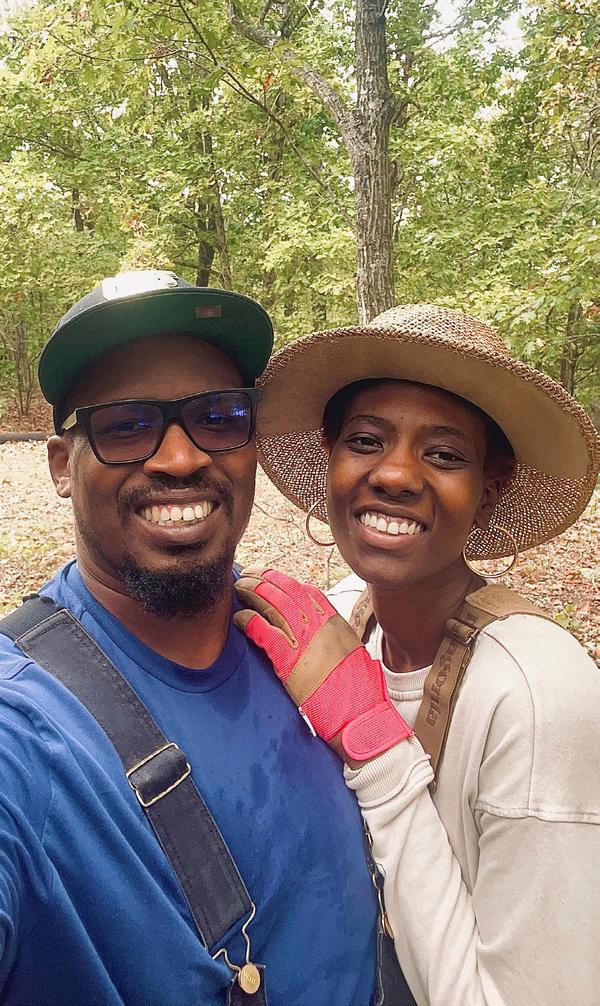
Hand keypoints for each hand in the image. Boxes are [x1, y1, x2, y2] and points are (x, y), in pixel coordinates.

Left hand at [234, 568, 410, 763]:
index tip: (271, 577)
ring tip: (240, 589)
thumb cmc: (361, 692)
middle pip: (287, 592)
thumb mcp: (353, 654)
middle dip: (265, 580)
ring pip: (274, 605)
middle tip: (249, 575)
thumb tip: (325, 635)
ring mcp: (305, 640)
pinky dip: (250, 622)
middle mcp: (321, 625)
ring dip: (253, 593)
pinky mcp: (290, 660)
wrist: (362, 715)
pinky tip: (239, 618)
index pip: (307, 592)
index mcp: (336, 623)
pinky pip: (264, 632)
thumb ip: (336, 639)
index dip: (285, 581)